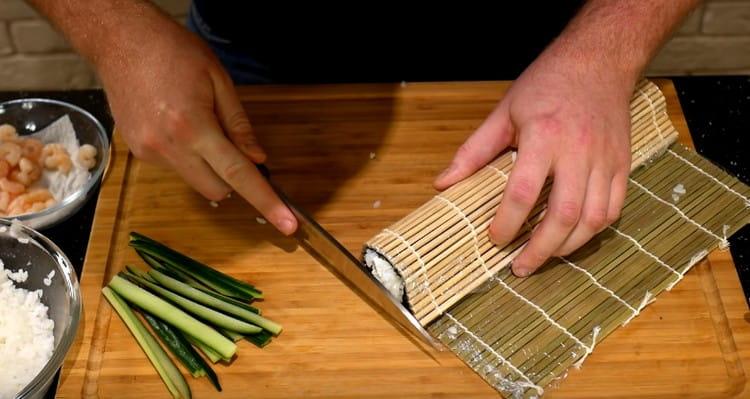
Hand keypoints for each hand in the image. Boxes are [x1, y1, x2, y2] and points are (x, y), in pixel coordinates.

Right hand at [96, 14, 296, 234]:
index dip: (266, 201)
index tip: (288, 224)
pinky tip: (175, 123)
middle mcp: (168, 147)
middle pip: (216, 190)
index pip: (238, 175)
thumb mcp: (218, 80)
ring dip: (207, 164)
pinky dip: (185, 154)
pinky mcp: (136, 152)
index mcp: (194, 127)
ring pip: (194, 179)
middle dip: (233, 179)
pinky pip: (174, 166)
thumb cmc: (173, 51)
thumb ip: (239, 125)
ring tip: (195, 121)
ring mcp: (148, 152)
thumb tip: (258, 159)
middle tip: (234, 145)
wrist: (119, 40)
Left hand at [434, 53, 632, 276]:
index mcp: (544, 137)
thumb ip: (473, 152)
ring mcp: (605, 160)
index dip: (507, 223)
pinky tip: (573, 238)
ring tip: (545, 257)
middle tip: (520, 267)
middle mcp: (578, 151)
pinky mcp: (623, 164)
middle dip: (539, 249)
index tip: (494, 239)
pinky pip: (614, 209)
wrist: (599, 60)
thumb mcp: (504, 112)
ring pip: (593, 219)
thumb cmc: (547, 84)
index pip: (523, 193)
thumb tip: (443, 184)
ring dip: (568, 247)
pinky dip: (593, 231)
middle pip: (563, 215)